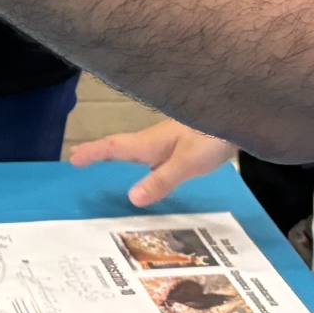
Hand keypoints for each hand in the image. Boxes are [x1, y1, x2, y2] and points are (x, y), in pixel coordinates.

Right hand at [67, 119, 238, 207]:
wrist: (240, 115)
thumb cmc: (213, 137)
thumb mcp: (187, 162)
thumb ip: (161, 180)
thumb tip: (131, 198)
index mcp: (152, 143)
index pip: (115, 147)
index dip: (93, 152)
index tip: (72, 158)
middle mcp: (157, 139)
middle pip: (122, 144)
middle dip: (100, 151)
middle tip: (78, 158)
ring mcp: (171, 139)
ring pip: (138, 146)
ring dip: (119, 151)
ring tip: (106, 158)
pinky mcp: (184, 141)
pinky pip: (154, 151)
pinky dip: (142, 157)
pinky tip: (151, 165)